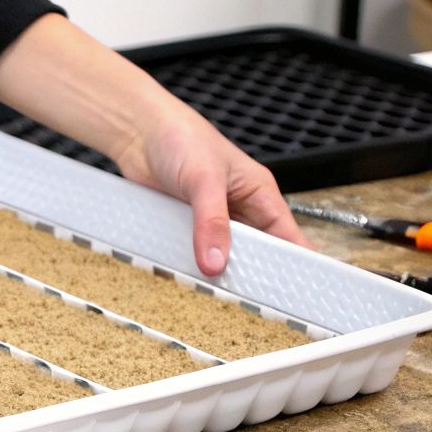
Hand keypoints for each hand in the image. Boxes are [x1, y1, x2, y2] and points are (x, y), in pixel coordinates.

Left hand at [0, 15, 309, 277]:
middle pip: (257, 252)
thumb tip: (215, 261)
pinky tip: (190, 274)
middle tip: (248, 299)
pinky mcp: (186, 224)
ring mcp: (212, 219)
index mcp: (260, 194)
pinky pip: (195, 250)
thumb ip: (211, 222)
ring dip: (220, 269)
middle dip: (253, 273)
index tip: (292, 291)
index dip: (293, 264)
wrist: (138, 132)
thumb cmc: (181, 138)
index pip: (289, 237)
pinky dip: (193, 261)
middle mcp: (240, 209)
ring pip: (225, 254)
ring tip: (219, 292)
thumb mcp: (203, 181)